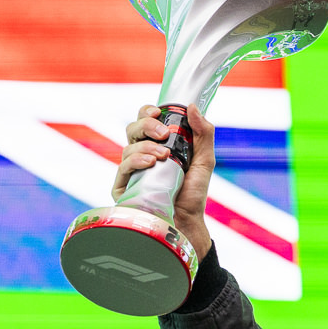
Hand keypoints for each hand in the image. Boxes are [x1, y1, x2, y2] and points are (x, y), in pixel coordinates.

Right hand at [116, 104, 215, 258]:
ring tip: (164, 156)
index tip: (158, 112)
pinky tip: (150, 163)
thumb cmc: (193, 192)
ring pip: (128, 146)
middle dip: (146, 125)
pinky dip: (135, 161)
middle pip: (133, 129)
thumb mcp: (205, 160)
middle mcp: (141, 155)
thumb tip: (193, 107)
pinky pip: (123, 167)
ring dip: (146, 147)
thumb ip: (203, 133)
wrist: (188, 221)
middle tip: (163, 133)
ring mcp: (131, 170)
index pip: (145, 121)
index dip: (147, 113)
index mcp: (158, 145)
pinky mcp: (122, 187)